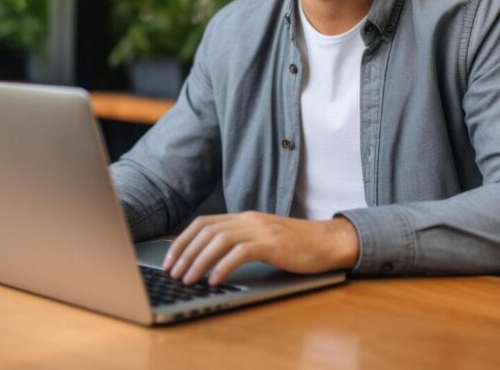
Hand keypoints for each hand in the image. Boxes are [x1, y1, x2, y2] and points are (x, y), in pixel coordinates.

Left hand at [162, 211, 358, 285]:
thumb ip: (240, 243)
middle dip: (185, 253)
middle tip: (173, 273)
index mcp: (244, 218)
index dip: (182, 241)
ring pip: (219, 240)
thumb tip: (209, 261)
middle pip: (206, 231)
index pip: (204, 223)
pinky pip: (241, 252)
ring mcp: (261, 230)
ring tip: (188, 280)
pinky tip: (214, 280)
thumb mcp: (263, 239)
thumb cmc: (296, 246)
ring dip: (199, 261)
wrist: (328, 242)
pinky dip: (223, 266)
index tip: (170, 260)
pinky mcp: (273, 244)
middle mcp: (249, 220)